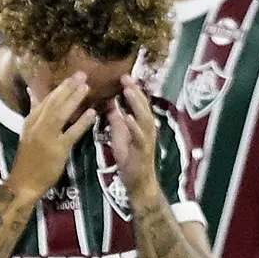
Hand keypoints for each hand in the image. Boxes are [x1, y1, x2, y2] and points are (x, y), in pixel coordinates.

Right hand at [0, 72, 94, 207]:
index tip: (70, 76)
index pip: (44, 100)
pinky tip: (92, 113)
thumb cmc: (28, 160)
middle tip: (81, 74)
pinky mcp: (56, 150)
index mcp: (30, 122)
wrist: (23, 183)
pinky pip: (71, 133)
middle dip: (67, 87)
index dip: (59, 88)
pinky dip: (81, 122)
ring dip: (73, 99)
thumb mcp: (27, 133)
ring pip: (60, 114)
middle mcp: (36, 126)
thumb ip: (34, 113)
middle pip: (52, 103)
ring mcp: (46, 138)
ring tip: (86, 87)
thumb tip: (33, 93)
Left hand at [102, 79, 166, 199]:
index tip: (123, 76)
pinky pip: (139, 136)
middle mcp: (147, 128)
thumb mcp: (120, 134)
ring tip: (128, 90)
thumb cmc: (129, 157)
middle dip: (135, 90)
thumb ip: (118, 118)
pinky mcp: (143, 150)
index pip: (137, 102)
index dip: (132, 89)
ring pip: (144, 117)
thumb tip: (111, 102)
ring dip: (136, 103)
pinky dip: (134, 126)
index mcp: (141, 123)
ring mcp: (147, 138)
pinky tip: (128, 117)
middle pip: (142, 105)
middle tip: (126, 77)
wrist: (138, 181)